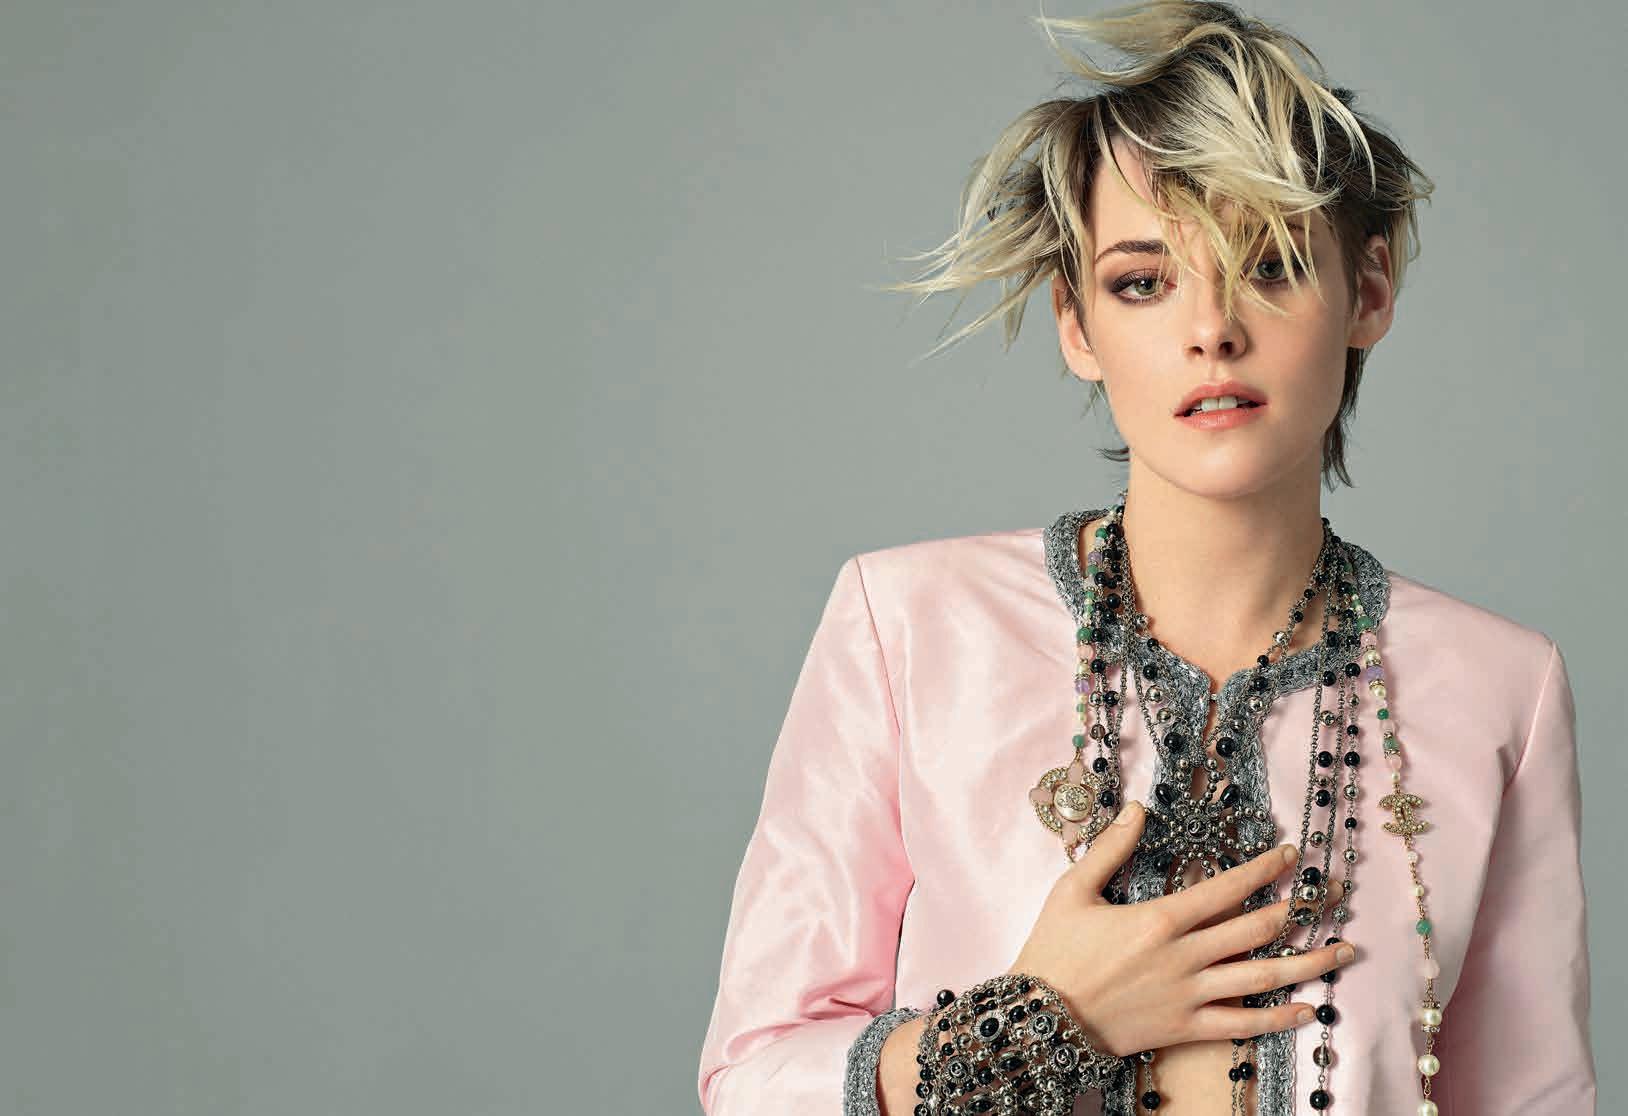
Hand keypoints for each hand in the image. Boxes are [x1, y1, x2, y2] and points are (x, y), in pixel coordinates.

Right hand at [1005, 799, 1354, 1057]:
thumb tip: (1138, 809)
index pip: (1224, 888)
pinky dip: (1277, 1019)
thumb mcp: (1072, 889)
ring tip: (1342, 952)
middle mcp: (1183, 956)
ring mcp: (1188, 995)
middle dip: (1298, 909)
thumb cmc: (1053, 950)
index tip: (1289, 856)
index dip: (1262, 870)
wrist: (1039, 1017)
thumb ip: (1110, 848)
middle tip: (1331, 896)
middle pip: (1255, 929)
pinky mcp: (1184, 1029)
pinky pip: (1241, 1025)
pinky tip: (1307, 1011)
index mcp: (1159, 918)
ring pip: (1260, 977)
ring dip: (1306, 964)